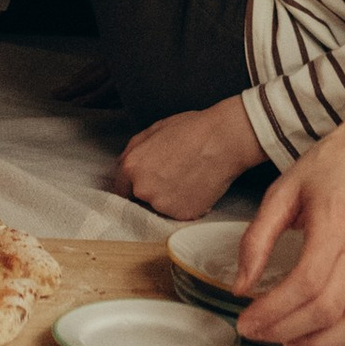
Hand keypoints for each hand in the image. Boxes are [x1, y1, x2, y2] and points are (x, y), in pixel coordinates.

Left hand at [111, 96, 259, 220]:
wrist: (223, 140)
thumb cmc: (192, 130)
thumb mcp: (154, 130)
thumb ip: (133, 150)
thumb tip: (123, 166)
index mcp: (131, 167)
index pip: (121, 189)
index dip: (133, 185)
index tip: (146, 183)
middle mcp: (143, 189)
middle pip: (140, 200)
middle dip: (152, 191)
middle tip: (173, 175)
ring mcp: (162, 205)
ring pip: (161, 207)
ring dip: (170, 199)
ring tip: (188, 178)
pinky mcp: (183, 215)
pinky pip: (180, 212)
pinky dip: (187, 204)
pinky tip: (198, 187)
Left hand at [236, 122, 344, 345]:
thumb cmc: (329, 169)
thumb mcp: (281, 191)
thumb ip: (257, 239)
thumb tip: (241, 287)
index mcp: (335, 225)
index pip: (306, 283)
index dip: (272, 310)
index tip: (245, 319)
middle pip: (326, 309)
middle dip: (284, 330)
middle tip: (254, 331)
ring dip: (316, 345)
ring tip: (283, 342)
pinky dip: (340, 339)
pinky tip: (312, 337)